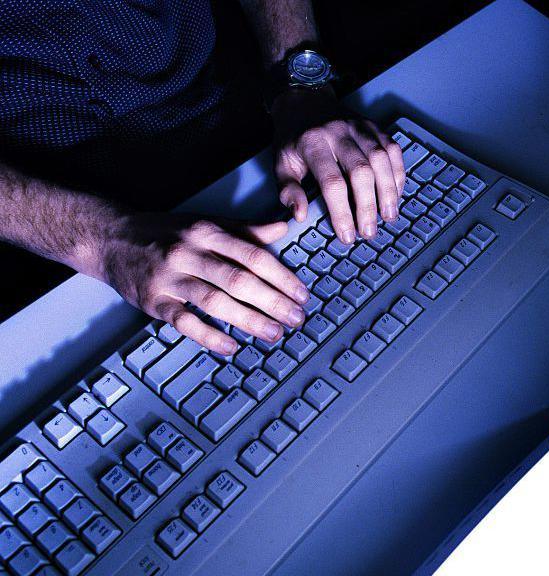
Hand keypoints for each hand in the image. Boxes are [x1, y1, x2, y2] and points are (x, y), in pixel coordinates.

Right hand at [97, 213, 309, 354]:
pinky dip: (209, 337)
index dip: (282, 277)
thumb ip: (246, 230)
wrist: (110, 238)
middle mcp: (189, 253)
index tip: (302, 294)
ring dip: (249, 321)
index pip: (254, 255)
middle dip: (273, 302)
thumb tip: (283, 227)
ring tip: (274, 334)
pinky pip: (184, 322)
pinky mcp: (153, 301)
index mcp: (208, 232)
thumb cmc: (166, 232)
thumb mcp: (206, 222)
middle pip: (239, 280)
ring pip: (215, 302)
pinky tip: (231, 346)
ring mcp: (170, 278)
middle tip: (296, 318)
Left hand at [271, 87, 404, 243]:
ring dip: (388, 191)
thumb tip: (300, 215)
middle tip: (370, 231)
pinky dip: (397, 172)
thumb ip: (288, 190)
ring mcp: (359, 126)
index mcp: (312, 143)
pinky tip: (396, 193)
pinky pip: (392, 149)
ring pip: (381, 159)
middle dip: (368, 205)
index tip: (347, 235)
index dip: (342, 212)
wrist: (304, 99)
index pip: (332, 182)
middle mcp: (338, 132)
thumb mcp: (280, 163)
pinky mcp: (374, 125)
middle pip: (361, 171)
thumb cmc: (293, 137)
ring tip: (389, 216)